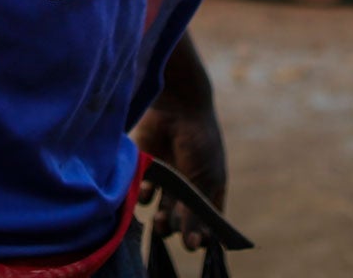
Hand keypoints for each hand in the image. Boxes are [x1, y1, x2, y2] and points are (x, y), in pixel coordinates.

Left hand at [134, 91, 226, 250]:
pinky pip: (143, 193)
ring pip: (160, 213)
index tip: (194, 243)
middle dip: (173, 228)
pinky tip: (148, 187)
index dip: (200, 236)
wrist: (178, 106)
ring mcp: (167, 180)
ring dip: (158, 220)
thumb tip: (192, 246)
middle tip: (167, 223)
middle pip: (180, 223)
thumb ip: (195, 213)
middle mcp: (188, 189)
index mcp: (209, 191)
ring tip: (159, 215)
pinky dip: (144, 195)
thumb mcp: (203, 179)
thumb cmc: (200, 142)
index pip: (206, 224)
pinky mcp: (147, 169)